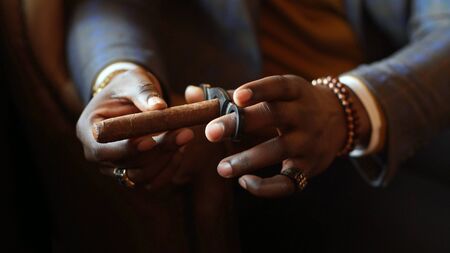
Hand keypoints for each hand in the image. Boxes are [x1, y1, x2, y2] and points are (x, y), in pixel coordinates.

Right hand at [76, 67, 193, 189]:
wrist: (132, 98)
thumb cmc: (129, 86)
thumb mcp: (134, 81)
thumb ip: (144, 92)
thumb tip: (159, 106)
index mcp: (89, 130)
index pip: (102, 149)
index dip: (126, 148)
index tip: (151, 140)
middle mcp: (97, 154)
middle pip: (124, 165)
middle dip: (156, 152)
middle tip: (184, 134)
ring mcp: (114, 168)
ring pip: (140, 176)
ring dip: (165, 160)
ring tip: (185, 136)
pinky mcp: (133, 175)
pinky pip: (151, 182)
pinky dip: (169, 169)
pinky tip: (181, 150)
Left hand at [204, 75, 369, 197]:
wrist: (339, 120)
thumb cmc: (293, 105)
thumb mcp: (274, 93)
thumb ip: (232, 95)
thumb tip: (191, 91)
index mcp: (296, 91)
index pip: (279, 86)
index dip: (259, 90)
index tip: (236, 96)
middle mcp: (305, 114)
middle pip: (274, 116)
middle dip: (241, 124)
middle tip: (211, 132)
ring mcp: (308, 142)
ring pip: (278, 150)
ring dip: (248, 160)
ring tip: (221, 168)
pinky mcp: (309, 168)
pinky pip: (287, 182)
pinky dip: (265, 186)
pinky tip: (245, 182)